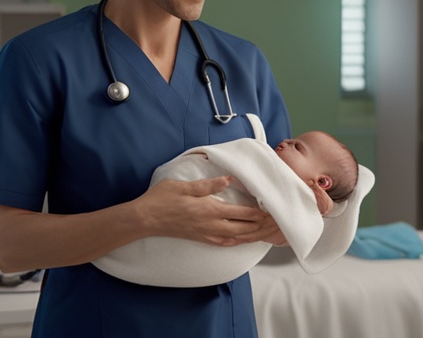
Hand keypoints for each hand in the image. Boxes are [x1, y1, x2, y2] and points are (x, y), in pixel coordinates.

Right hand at [133, 176, 273, 246]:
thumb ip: (208, 184)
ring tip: (267, 233)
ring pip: (237, 238)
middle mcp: (211, 225)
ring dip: (254, 236)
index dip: (260, 214)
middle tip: (277, 224)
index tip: (273, 211)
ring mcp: (206, 234)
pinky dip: (238, 241)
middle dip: (262, 227)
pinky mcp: (201, 238)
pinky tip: (243, 239)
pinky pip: (225, 243)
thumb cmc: (162, 199)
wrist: (145, 219)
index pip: (242, 213)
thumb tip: (229, 179)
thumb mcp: (184, 186)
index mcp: (209, 209)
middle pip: (244, 229)